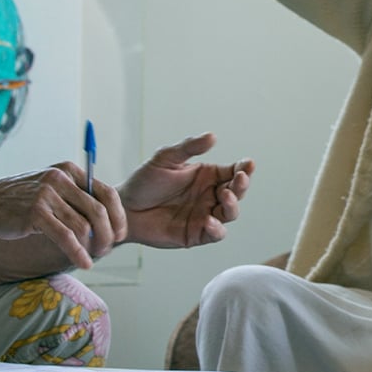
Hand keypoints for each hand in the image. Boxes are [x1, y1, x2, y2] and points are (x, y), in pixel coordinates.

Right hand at [0, 162, 125, 270]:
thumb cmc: (19, 201)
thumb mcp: (50, 189)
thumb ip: (75, 198)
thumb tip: (107, 220)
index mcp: (68, 171)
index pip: (106, 192)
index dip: (118, 216)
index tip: (120, 233)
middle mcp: (60, 179)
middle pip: (99, 211)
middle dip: (109, 234)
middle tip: (108, 249)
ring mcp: (47, 195)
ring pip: (84, 226)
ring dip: (94, 246)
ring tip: (93, 258)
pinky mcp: (36, 213)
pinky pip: (66, 238)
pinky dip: (79, 253)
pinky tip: (84, 264)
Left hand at [119, 133, 255, 248]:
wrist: (123, 209)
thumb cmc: (144, 182)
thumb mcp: (165, 159)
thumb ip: (189, 147)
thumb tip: (212, 136)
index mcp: (207, 176)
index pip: (233, 171)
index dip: (244, 168)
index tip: (248, 164)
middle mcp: (210, 196)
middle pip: (236, 192)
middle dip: (241, 185)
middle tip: (239, 178)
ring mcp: (205, 216)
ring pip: (230, 213)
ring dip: (232, 205)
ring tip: (224, 195)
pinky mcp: (196, 234)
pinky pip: (214, 234)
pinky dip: (216, 229)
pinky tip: (209, 220)